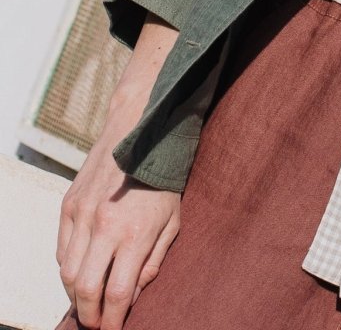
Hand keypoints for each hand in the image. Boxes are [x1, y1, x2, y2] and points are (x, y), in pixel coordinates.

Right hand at [58, 139, 180, 329]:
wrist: (140, 135)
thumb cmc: (163, 180)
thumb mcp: (173, 220)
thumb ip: (154, 260)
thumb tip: (134, 294)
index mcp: (135, 232)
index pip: (118, 293)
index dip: (115, 319)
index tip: (115, 329)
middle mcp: (104, 226)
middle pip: (85, 289)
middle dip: (89, 314)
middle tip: (98, 323)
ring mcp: (82, 215)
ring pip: (66, 273)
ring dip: (75, 295)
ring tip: (89, 301)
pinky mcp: (68, 206)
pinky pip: (61, 250)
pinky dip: (68, 268)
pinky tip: (82, 271)